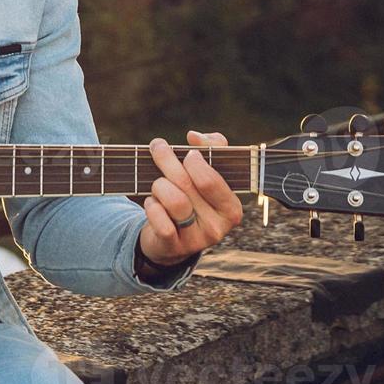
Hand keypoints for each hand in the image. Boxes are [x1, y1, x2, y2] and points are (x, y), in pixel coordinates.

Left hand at [138, 129, 243, 265]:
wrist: (172, 240)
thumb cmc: (194, 197)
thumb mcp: (209, 174)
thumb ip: (212, 147)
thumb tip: (194, 136)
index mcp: (232, 208)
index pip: (210, 179)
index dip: (194, 160)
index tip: (187, 152)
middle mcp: (218, 226)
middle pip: (185, 183)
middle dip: (167, 160)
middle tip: (158, 147)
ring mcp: (196, 240)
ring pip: (172, 200)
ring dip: (159, 185)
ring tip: (158, 184)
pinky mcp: (174, 247)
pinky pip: (159, 219)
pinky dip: (151, 206)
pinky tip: (152, 203)